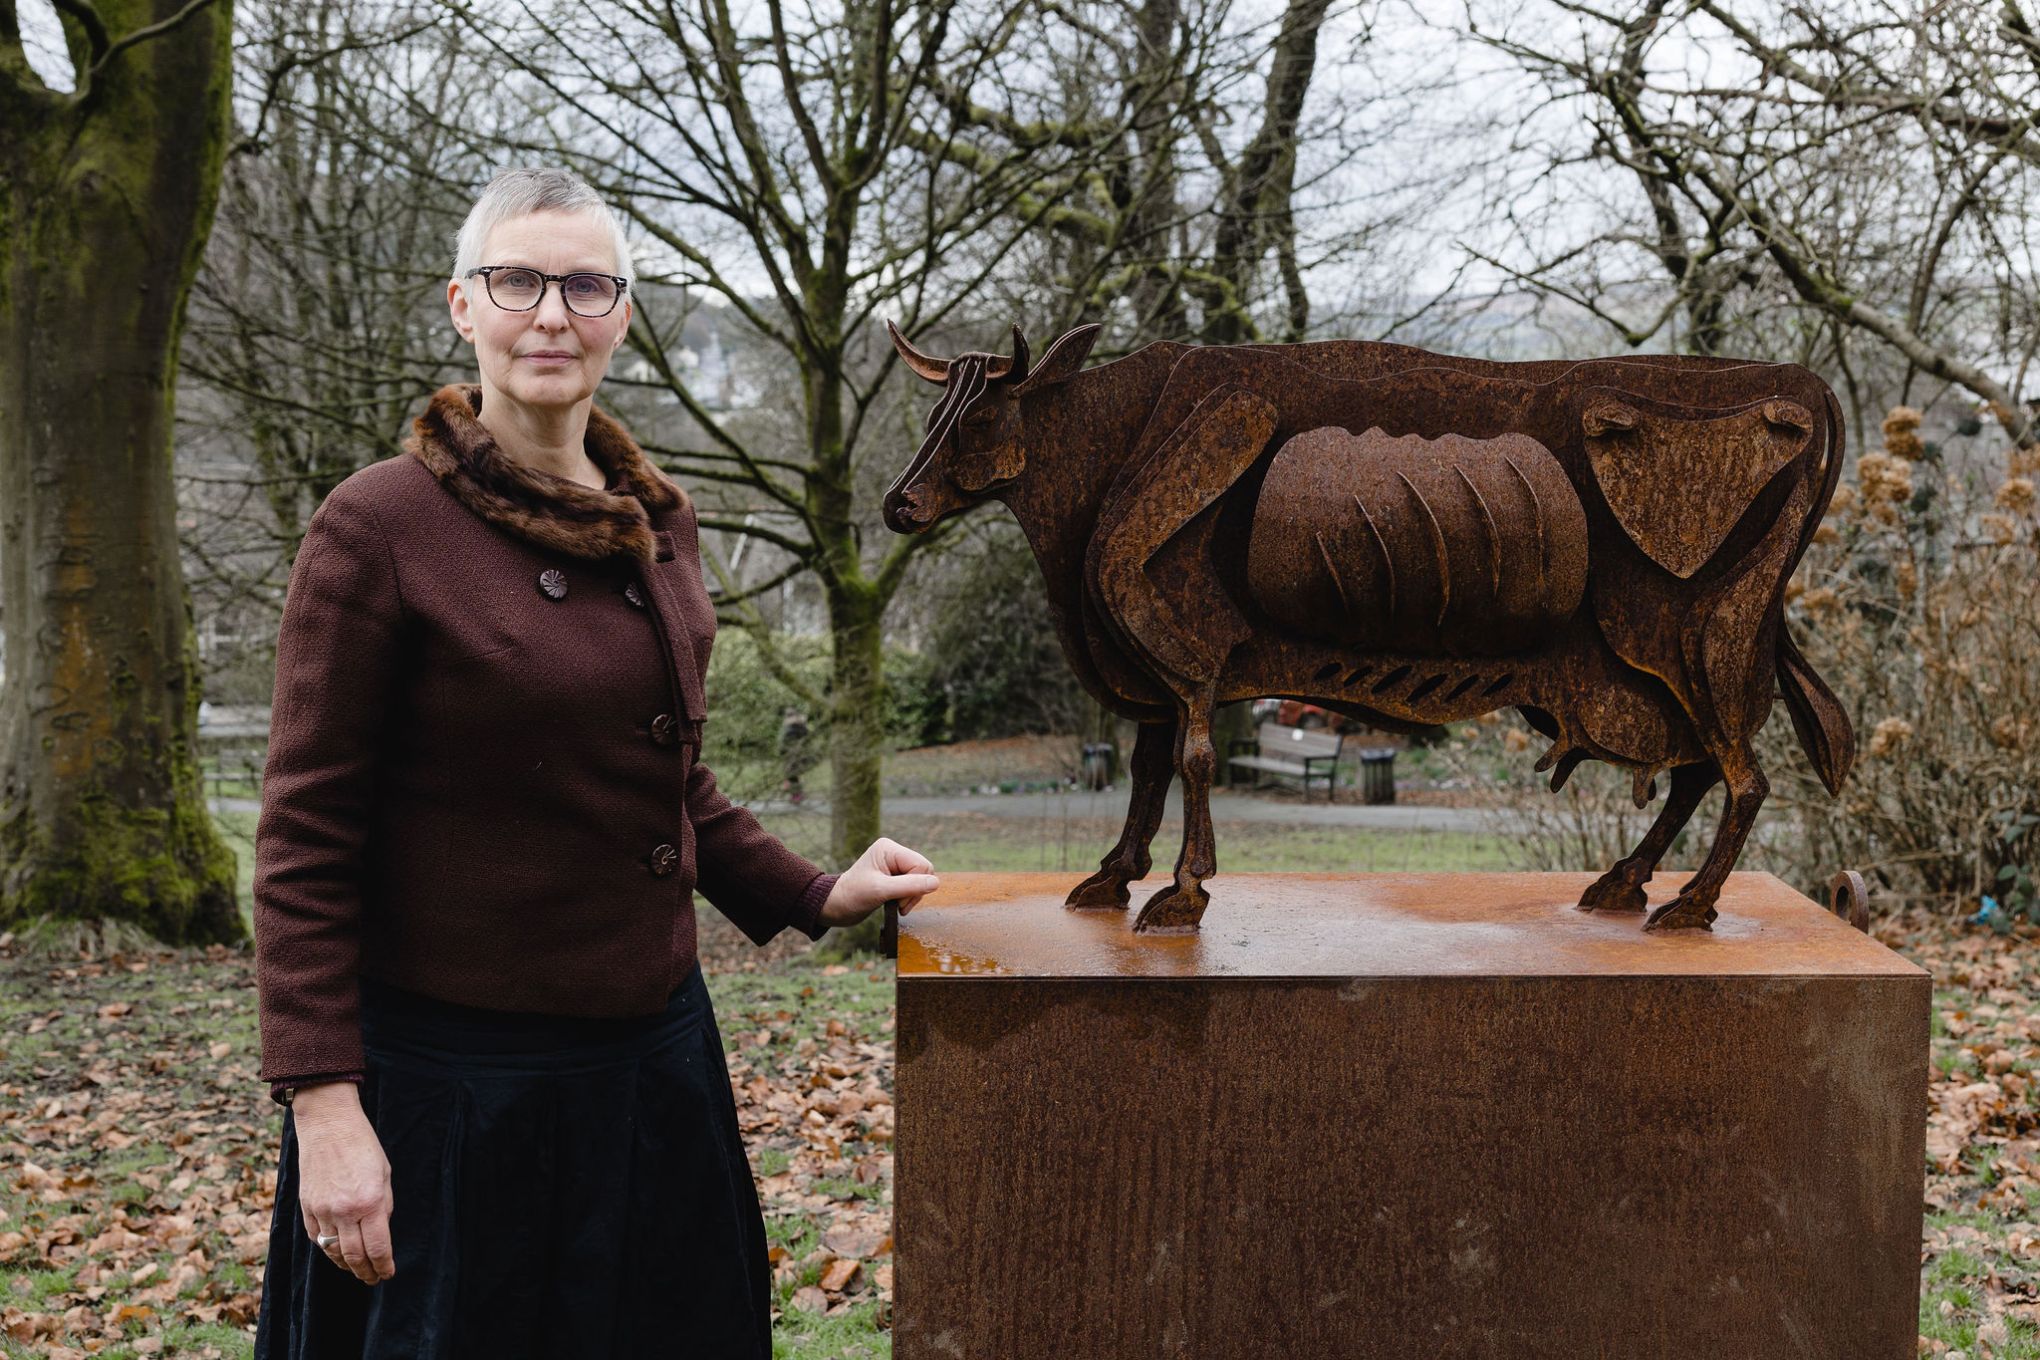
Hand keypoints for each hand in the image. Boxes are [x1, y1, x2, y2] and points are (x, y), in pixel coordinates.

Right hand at [290, 1082, 395, 1283]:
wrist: (328, 1125)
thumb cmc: (362, 1145)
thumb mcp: (385, 1174)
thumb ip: (383, 1205)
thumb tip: (380, 1232)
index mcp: (369, 1202)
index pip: (377, 1247)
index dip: (383, 1266)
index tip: (388, 1273)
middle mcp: (343, 1211)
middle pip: (353, 1256)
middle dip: (365, 1272)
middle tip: (373, 1279)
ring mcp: (321, 1210)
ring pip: (332, 1251)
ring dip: (346, 1265)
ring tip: (357, 1270)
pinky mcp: (306, 1206)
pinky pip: (316, 1237)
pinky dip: (327, 1249)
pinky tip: (336, 1252)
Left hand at [819, 837, 939, 927]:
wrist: (836, 907)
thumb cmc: (852, 896)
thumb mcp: (880, 891)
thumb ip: (909, 886)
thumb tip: (936, 883)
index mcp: (889, 849)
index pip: (920, 865)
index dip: (916, 885)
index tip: (899, 901)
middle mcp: (893, 853)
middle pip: (924, 871)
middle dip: (914, 892)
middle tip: (898, 904)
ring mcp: (895, 865)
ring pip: (922, 880)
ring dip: (912, 897)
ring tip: (895, 906)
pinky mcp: (895, 877)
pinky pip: (915, 886)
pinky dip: (909, 898)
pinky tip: (896, 904)